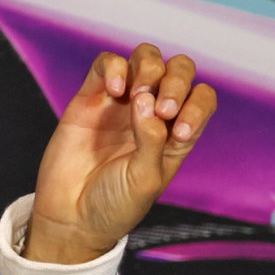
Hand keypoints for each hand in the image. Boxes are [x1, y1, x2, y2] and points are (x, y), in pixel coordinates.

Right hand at [25, 44, 215, 263]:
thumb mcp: (145, 179)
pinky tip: (115, 92)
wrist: (72, 216)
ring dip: (149, 70)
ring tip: (136, 97)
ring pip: (146, 58)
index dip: (197, 105)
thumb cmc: (116, 203)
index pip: (202, 99)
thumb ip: (152, 140)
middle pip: (179, 69)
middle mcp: (154, 113)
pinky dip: (116, 68)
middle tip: (162, 109)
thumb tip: (148, 99)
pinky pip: (108, 63)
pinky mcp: (91, 97)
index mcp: (177, 133)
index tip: (179, 132)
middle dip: (176, 80)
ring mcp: (123, 102)